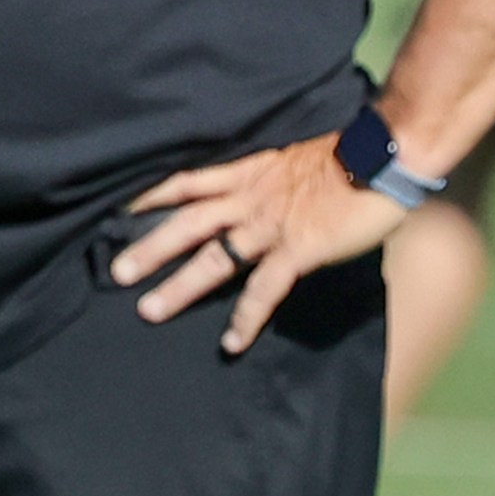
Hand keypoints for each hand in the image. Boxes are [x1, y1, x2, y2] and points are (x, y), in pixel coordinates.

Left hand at [109, 135, 404, 354]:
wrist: (379, 156)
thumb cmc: (342, 153)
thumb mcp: (286, 155)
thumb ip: (262, 175)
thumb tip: (250, 190)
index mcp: (244, 172)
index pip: (184, 181)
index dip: (149, 195)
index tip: (117, 211)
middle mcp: (247, 198)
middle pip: (186, 223)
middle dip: (149, 247)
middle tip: (115, 271)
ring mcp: (270, 225)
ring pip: (213, 258)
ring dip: (179, 286)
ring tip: (148, 310)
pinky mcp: (298, 250)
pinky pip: (264, 289)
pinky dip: (246, 317)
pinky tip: (230, 342)